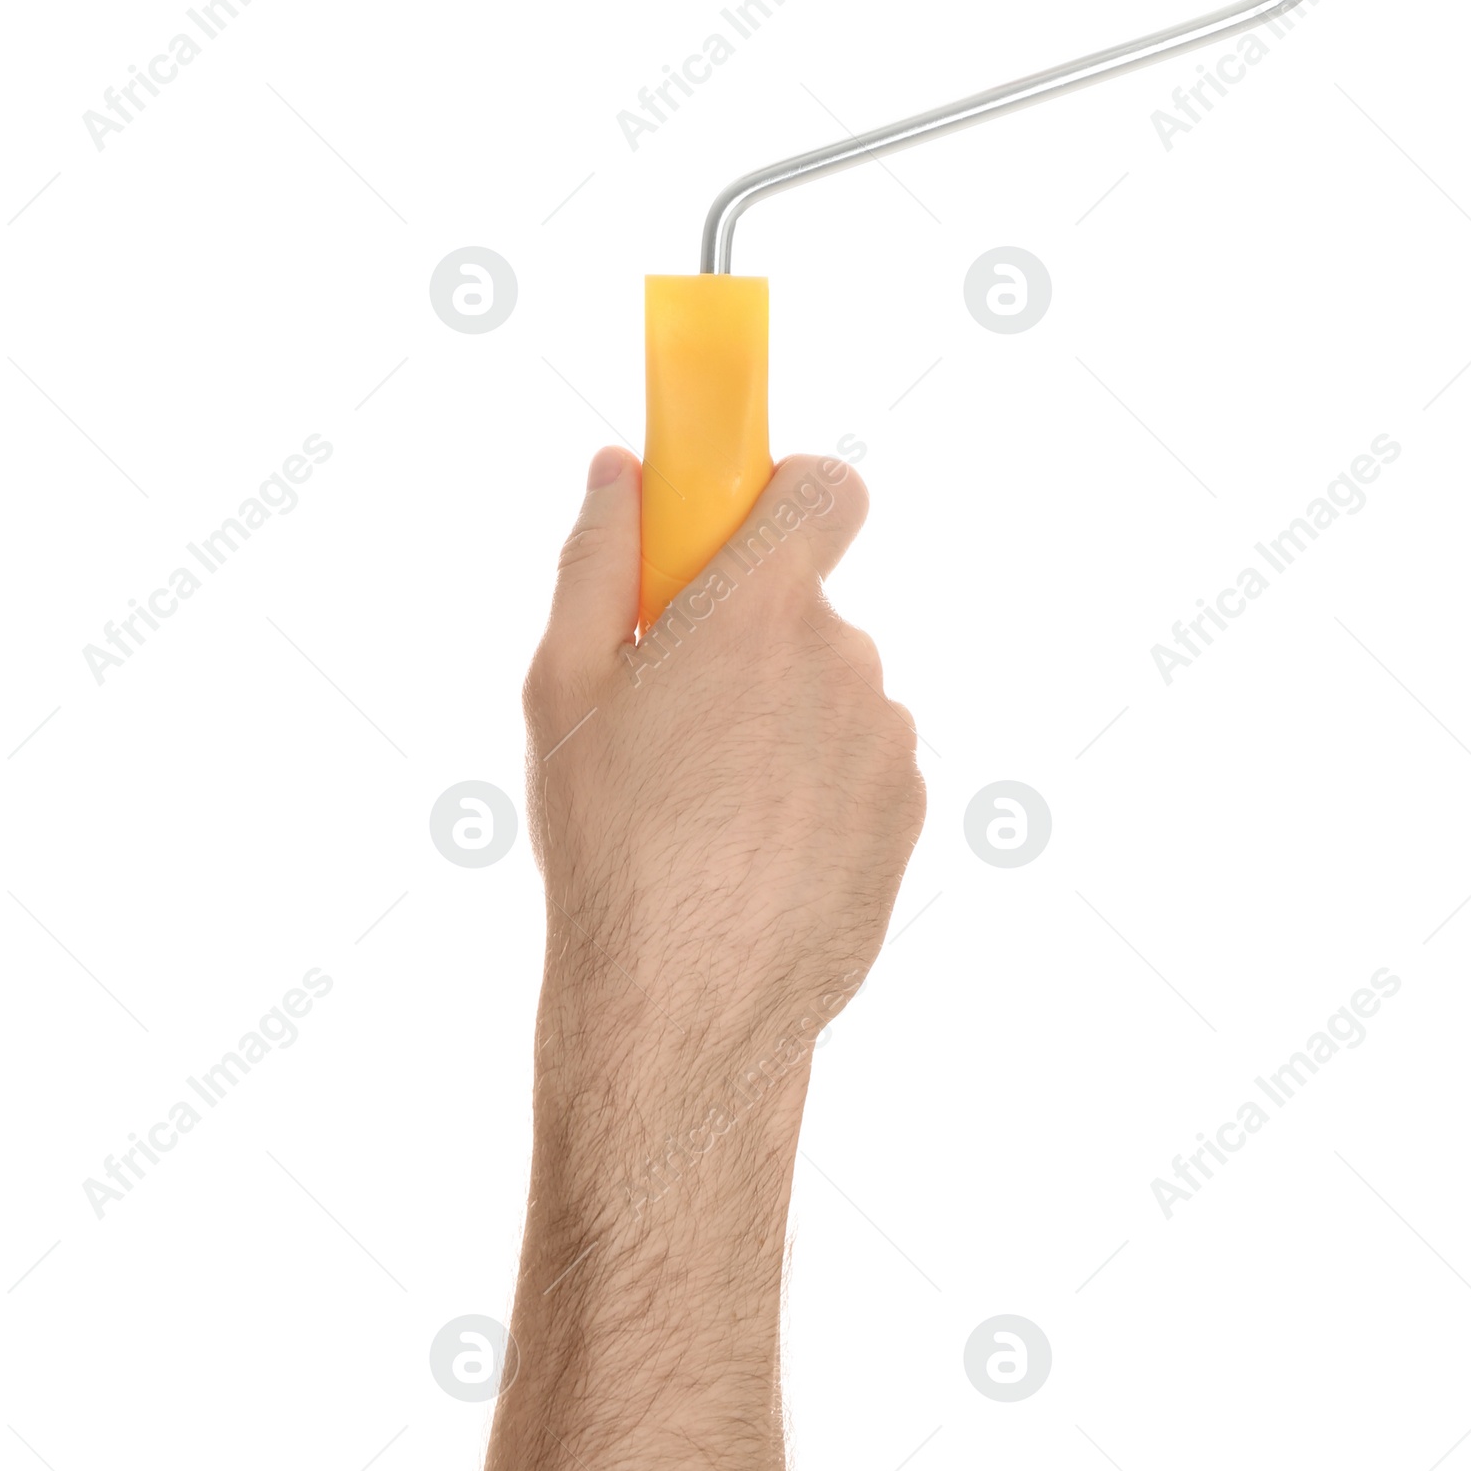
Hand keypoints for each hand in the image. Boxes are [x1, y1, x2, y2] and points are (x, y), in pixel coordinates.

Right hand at [522, 446, 925, 1140]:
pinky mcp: (907, 812)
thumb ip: (598, 560)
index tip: (744, 522)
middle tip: (674, 718)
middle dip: (749, 644)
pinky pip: (858, 767)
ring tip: (703, 809)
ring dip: (780, 724)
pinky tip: (750, 851)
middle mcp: (843, 658)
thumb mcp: (563, 686)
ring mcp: (885, 738)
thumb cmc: (608, 840)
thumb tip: (622, 470)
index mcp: (759, 608)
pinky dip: (813, 790)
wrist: (685, 1001)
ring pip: (829, 696)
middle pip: (804, 611)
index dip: (790, 493)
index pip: (826, 489)